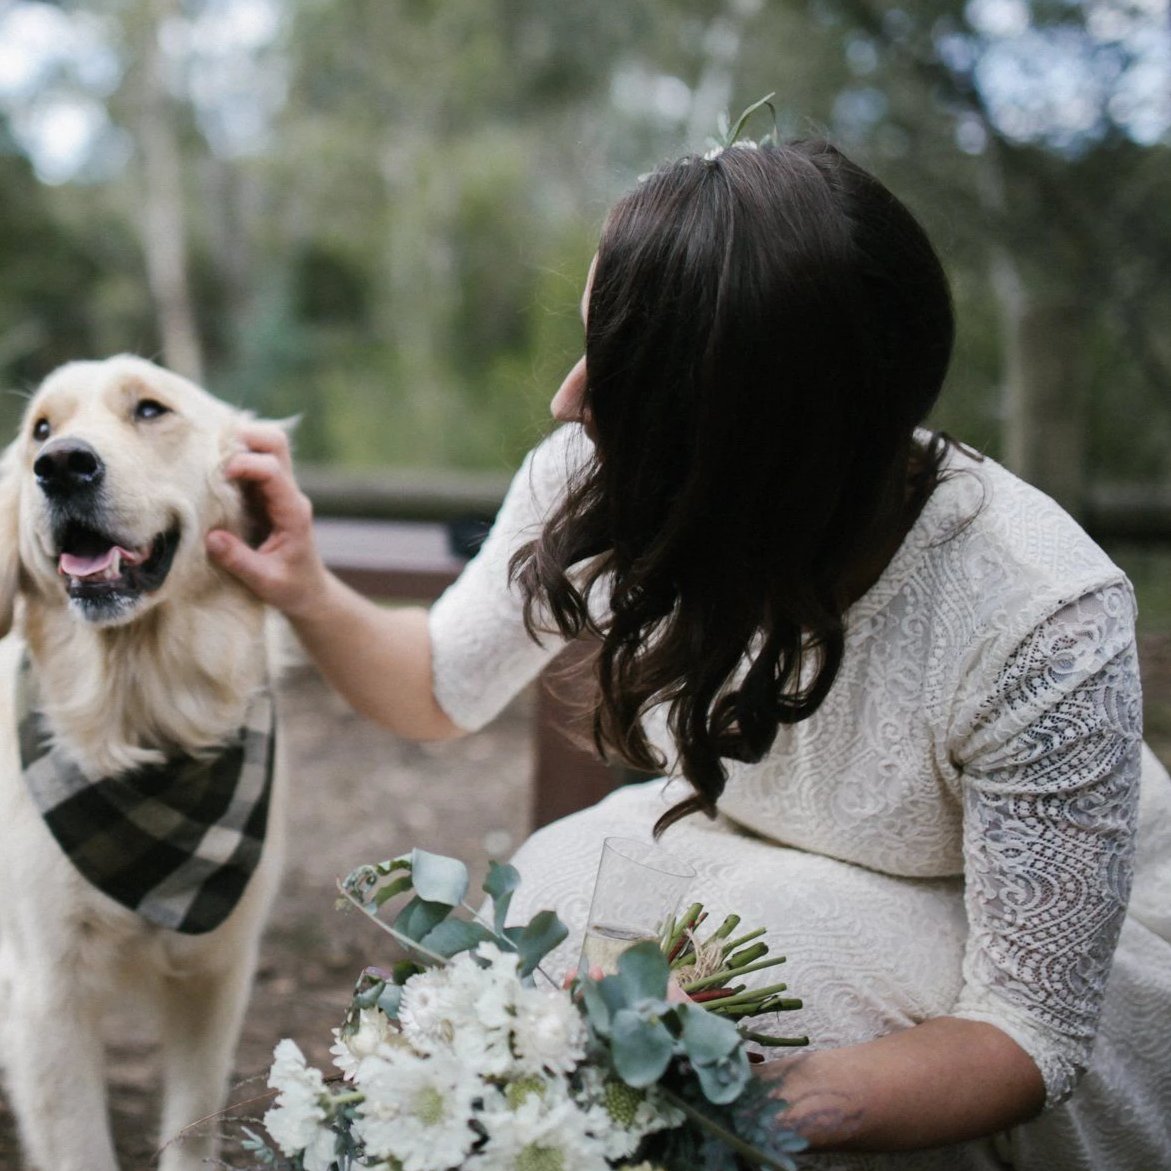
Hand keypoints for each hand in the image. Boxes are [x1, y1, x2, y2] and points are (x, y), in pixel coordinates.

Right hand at [207, 423, 330, 617]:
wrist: (308, 591)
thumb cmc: (291, 588)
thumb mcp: (266, 581)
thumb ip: (239, 561)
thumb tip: (211, 538)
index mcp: (292, 510)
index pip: (273, 470)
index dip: (246, 464)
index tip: (220, 474)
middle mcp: (288, 493)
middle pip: (275, 442)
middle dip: (244, 437)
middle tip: (211, 452)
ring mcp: (276, 490)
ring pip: (264, 446)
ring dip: (236, 444)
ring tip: (206, 458)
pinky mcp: (263, 494)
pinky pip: (250, 462)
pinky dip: (230, 457)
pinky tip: (208, 469)